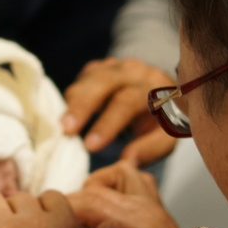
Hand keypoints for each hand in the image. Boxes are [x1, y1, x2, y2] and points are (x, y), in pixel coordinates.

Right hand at [61, 57, 177, 164]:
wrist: (161, 93)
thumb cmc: (162, 119)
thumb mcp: (167, 136)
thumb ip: (151, 148)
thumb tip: (128, 161)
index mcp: (152, 86)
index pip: (127, 101)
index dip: (107, 123)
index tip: (90, 146)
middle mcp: (133, 71)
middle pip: (103, 81)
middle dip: (82, 106)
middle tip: (65, 129)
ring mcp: (113, 67)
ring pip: (88, 79)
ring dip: (73, 102)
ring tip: (60, 126)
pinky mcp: (97, 69)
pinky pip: (80, 81)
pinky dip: (71, 99)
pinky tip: (64, 117)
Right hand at [69, 162, 196, 227]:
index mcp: (138, 223)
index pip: (90, 203)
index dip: (63, 210)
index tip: (44, 220)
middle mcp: (145, 206)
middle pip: (97, 188)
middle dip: (72, 200)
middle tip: (57, 222)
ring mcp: (151, 203)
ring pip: (117, 173)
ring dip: (95, 186)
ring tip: (84, 211)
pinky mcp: (154, 207)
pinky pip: (134, 179)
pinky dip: (116, 183)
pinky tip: (107, 201)